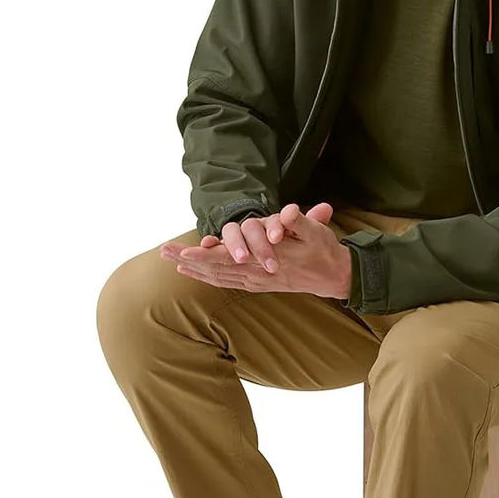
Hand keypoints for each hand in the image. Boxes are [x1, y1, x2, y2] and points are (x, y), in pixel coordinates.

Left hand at [159, 202, 352, 299]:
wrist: (333, 276)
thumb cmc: (323, 250)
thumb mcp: (316, 232)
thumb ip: (301, 221)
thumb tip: (287, 213)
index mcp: (269, 260)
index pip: (231, 259)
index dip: (207, 256)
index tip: (186, 251)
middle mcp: (258, 273)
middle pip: (217, 269)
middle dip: (190, 260)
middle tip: (165, 252)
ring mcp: (256, 281)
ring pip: (219, 277)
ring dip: (195, 269)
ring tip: (172, 260)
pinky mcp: (257, 283)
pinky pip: (227, 282)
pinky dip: (208, 276)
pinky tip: (195, 272)